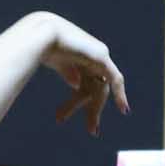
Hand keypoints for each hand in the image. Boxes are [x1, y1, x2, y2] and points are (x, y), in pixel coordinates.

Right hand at [38, 14, 130, 134]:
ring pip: (100, 88)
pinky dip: (120, 94)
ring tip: (92, 130)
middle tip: (92, 131)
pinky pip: (115, 79)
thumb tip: (76, 85)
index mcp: (79, 58)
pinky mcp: (101, 56)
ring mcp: (97, 55)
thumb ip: (69, 72)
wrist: (40, 34)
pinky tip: (124, 109)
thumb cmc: (41, 45)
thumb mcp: (57, 63)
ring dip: (94, 110)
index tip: (86, 119)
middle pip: (95, 88)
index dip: (85, 101)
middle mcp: (91, 56)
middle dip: (93, 110)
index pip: (86, 84)